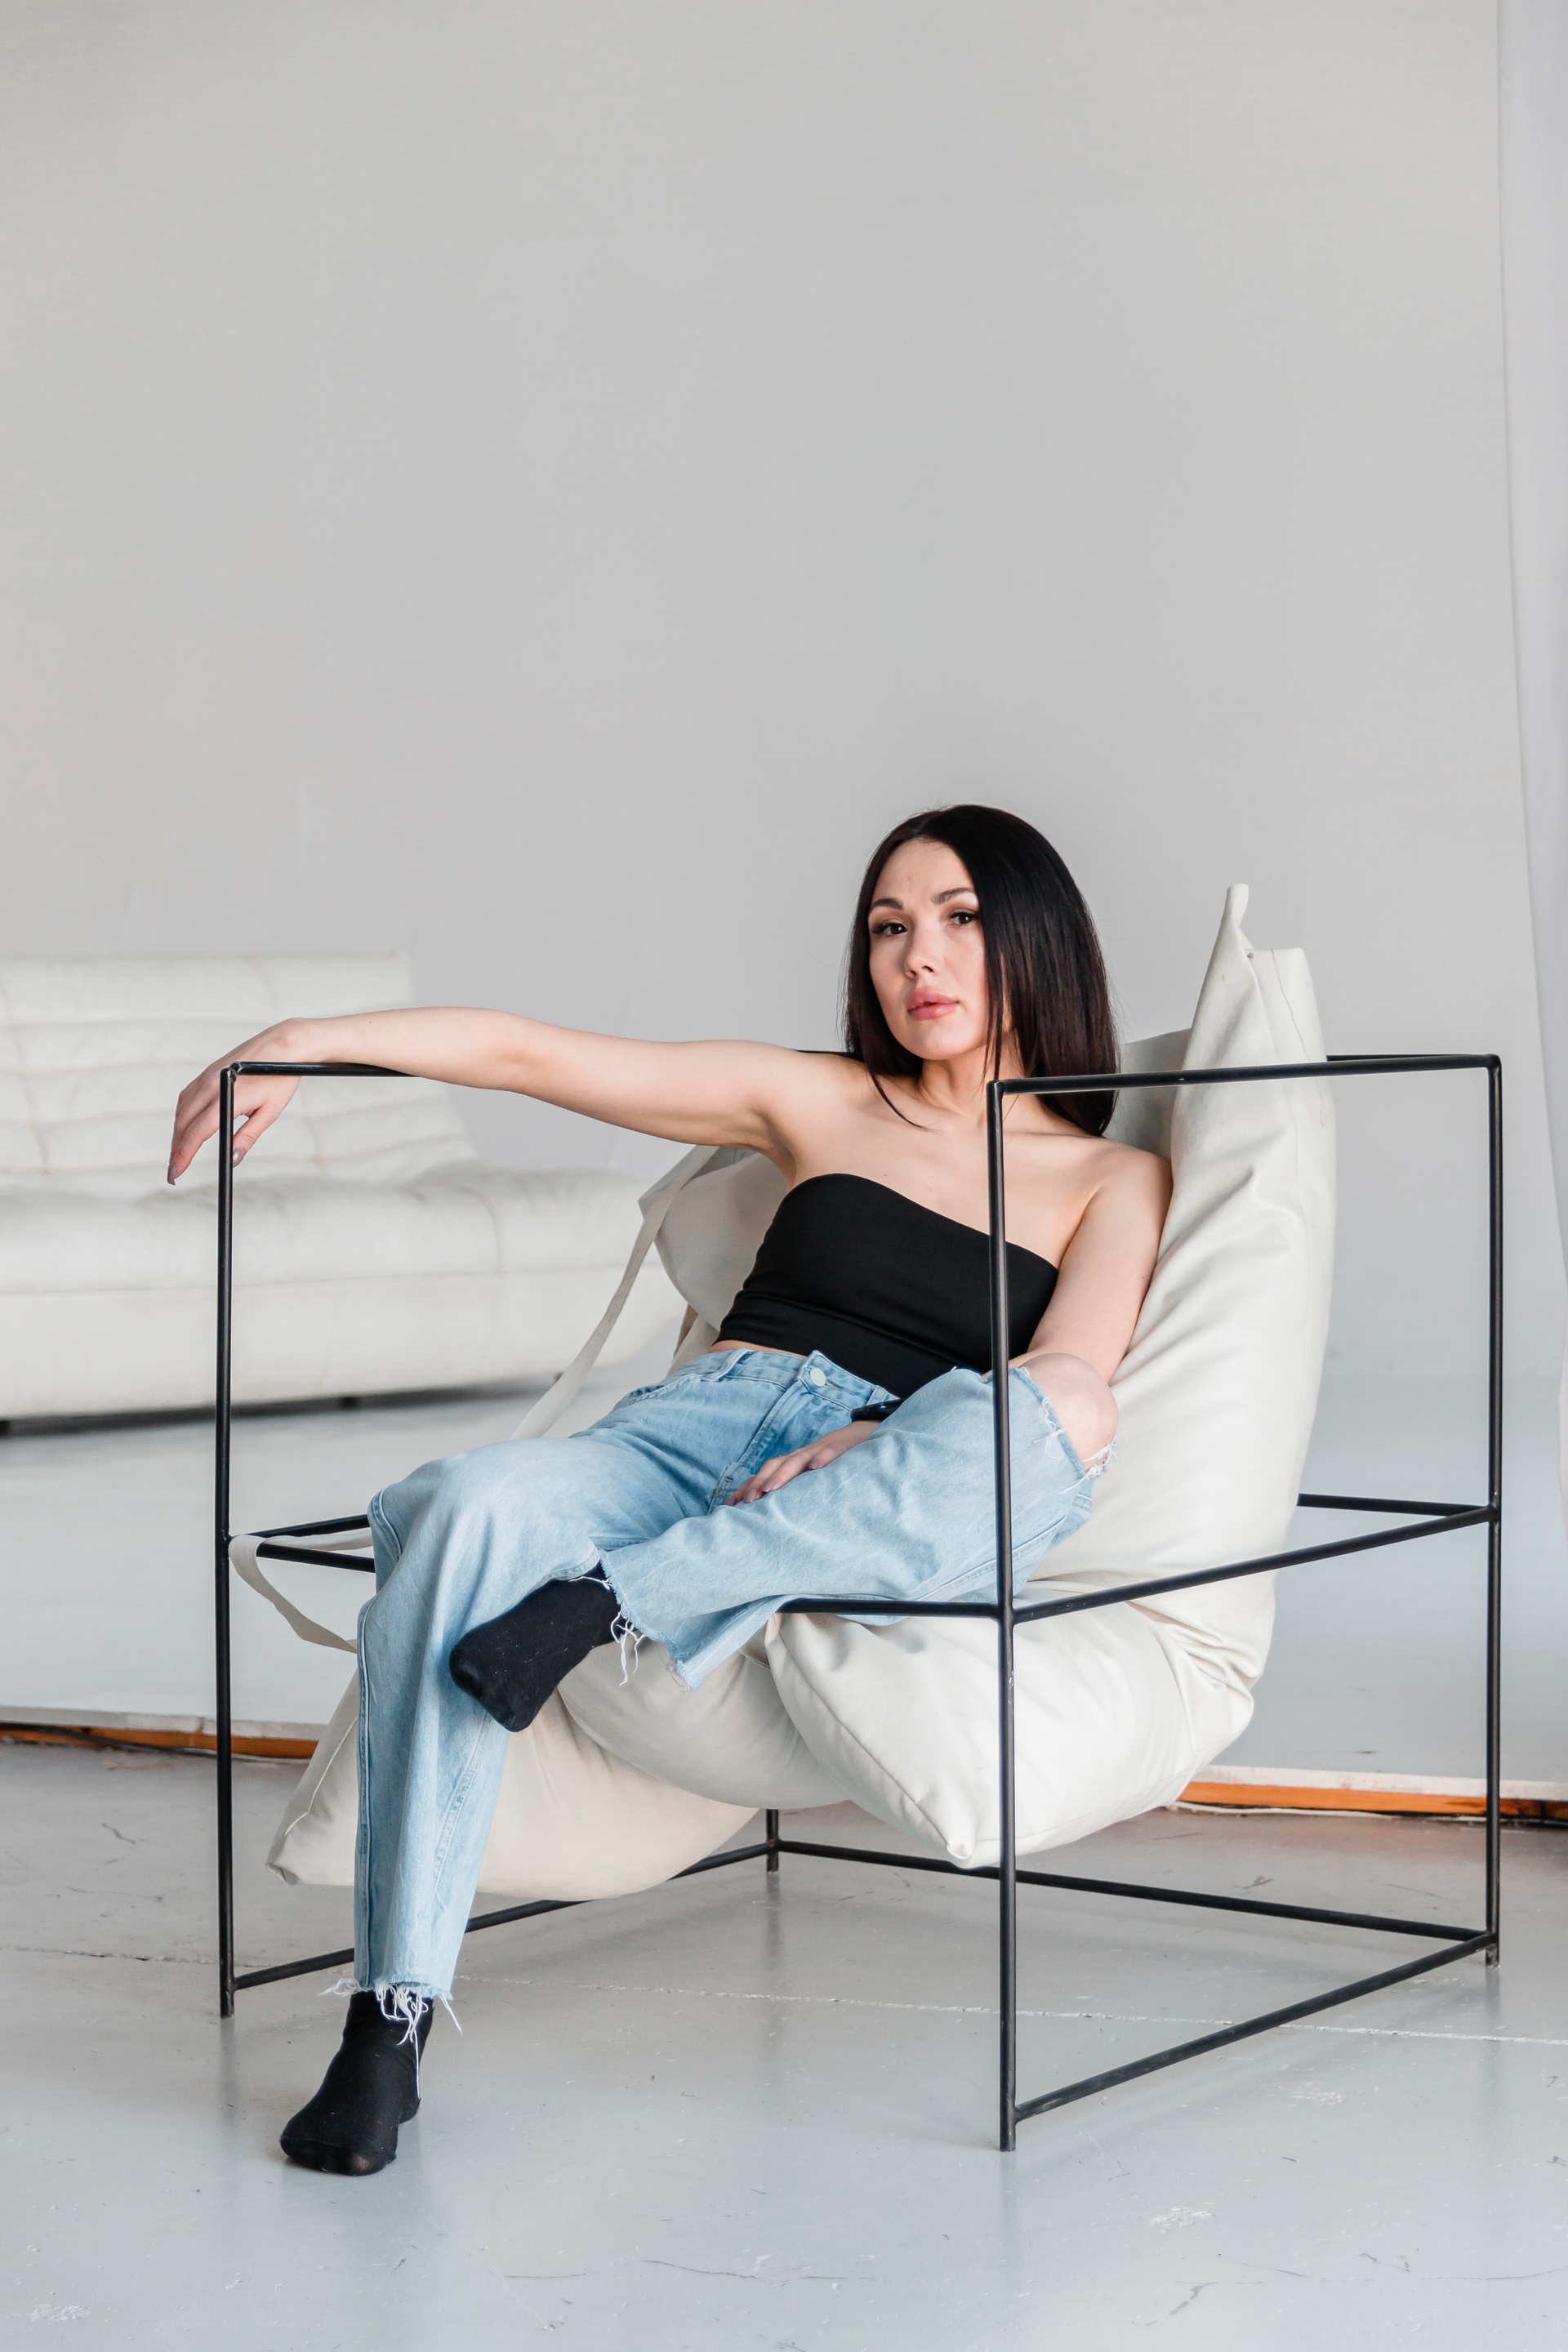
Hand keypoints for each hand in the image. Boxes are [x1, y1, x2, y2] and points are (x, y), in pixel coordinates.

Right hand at [167, 1026, 301, 1182]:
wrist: (282, 1045)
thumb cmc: (279, 1078)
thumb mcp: (269, 1113)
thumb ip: (247, 1137)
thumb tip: (232, 1159)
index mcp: (227, 1097)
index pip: (198, 1132)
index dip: (184, 1155)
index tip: (176, 1173)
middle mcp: (210, 1085)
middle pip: (183, 1123)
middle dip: (176, 1149)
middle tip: (174, 1170)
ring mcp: (206, 1076)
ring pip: (181, 1110)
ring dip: (177, 1133)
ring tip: (178, 1153)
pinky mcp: (207, 1072)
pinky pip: (186, 1097)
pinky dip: (182, 1116)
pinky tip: (185, 1127)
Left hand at [726, 1417, 877, 1504]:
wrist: (860, 1436)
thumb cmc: (831, 1463)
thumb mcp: (812, 1479)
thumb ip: (796, 1494)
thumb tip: (775, 1519)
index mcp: (791, 1466)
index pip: (765, 1475)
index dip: (748, 1487)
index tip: (731, 1505)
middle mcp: (800, 1458)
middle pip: (774, 1466)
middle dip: (759, 1483)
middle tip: (748, 1501)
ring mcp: (817, 1451)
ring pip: (796, 1460)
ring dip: (782, 1473)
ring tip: (770, 1487)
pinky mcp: (839, 1448)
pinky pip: (829, 1452)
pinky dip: (822, 1457)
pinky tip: (816, 1467)